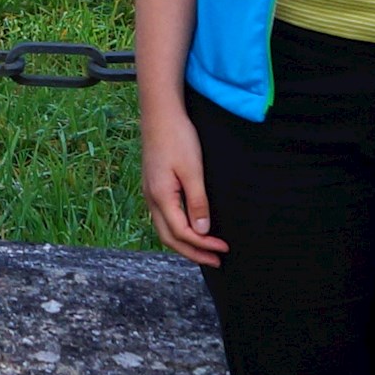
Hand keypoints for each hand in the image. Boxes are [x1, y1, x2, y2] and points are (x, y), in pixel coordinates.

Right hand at [141, 97, 220, 266]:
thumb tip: (201, 230)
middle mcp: (152, 199)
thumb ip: (197, 202)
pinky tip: (190, 227)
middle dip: (192, 252)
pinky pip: (164, 217)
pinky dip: (178, 229)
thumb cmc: (178, 138)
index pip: (182, 233)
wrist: (160, 114)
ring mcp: (151, 193)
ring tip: (204, 250)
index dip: (203, 244)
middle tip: (215, 261)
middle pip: (169, 238)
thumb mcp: (192, 170)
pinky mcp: (154, 186)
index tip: (224, 249)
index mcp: (161, 197)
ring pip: (164, 229)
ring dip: (184, 243)